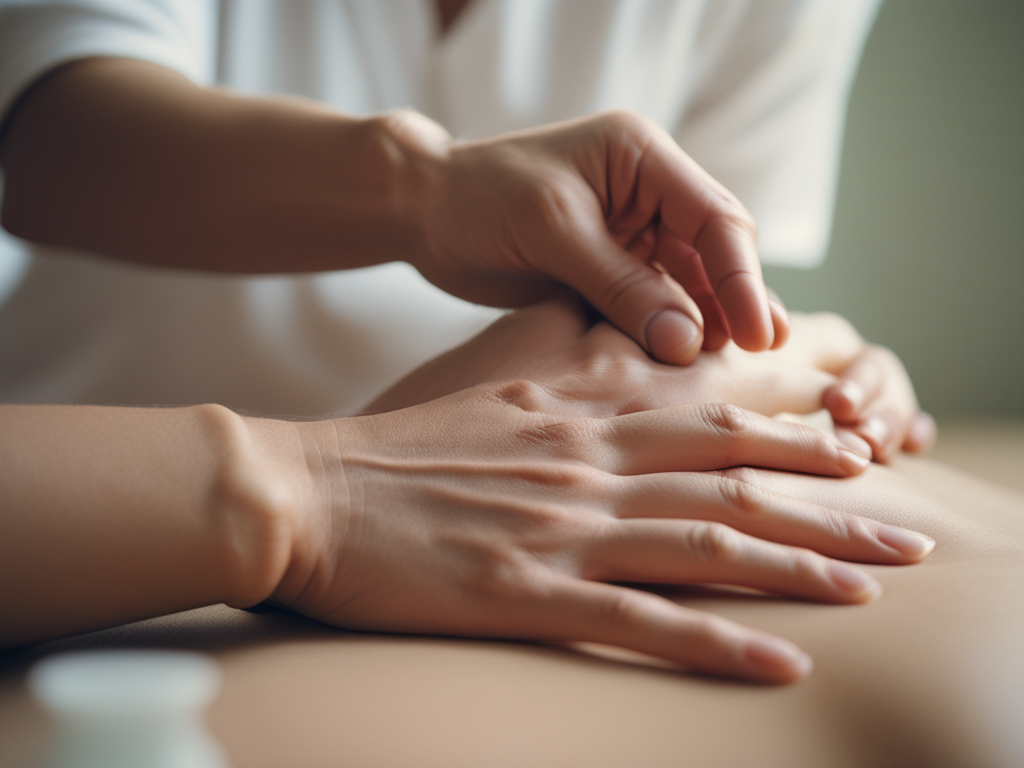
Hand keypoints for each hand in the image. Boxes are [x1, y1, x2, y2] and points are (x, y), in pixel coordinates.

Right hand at [266, 306, 934, 684]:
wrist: (311, 488)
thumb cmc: (397, 448)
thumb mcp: (492, 390)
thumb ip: (563, 380)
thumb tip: (613, 364)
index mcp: (579, 414)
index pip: (712, 417)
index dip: (795, 434)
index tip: (856, 450)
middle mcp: (589, 464)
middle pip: (737, 480)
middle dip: (832, 506)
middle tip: (906, 529)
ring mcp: (565, 529)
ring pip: (711, 543)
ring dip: (802, 567)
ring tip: (877, 585)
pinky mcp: (530, 593)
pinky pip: (645, 622)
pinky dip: (719, 644)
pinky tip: (779, 663)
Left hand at [388, 109, 787, 364]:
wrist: (423, 212)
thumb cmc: (479, 198)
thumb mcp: (553, 231)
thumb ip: (621, 285)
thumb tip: (687, 343)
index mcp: (641, 158)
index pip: (714, 216)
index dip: (741, 275)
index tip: (759, 332)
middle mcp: (646, 193)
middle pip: (714, 249)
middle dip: (738, 299)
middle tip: (765, 354)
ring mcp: (630, 234)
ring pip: (689, 281)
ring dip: (710, 320)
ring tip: (738, 367)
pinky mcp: (608, 270)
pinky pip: (653, 303)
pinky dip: (670, 332)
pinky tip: (690, 363)